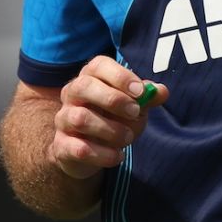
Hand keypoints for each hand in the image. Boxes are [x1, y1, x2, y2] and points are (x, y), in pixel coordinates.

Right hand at [49, 55, 168, 178]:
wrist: (87, 152)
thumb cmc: (113, 119)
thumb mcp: (133, 106)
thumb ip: (147, 98)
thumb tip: (161, 91)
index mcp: (90, 77)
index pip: (98, 65)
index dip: (120, 76)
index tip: (140, 91)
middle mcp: (71, 94)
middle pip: (84, 86)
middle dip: (113, 99)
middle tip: (135, 112)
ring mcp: (63, 119)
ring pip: (80, 118)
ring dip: (110, 129)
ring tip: (128, 137)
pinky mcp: (61, 145)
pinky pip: (79, 148)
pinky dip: (102, 154)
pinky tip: (118, 156)